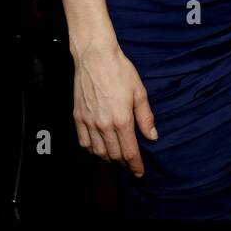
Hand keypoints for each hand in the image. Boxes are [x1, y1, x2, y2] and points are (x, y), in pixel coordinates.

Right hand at [72, 39, 156, 177]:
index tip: (140, 172)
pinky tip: (99, 149)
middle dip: (124, 164)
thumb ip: (145, 117)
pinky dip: (92, 150)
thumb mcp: (140, 92)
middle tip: (130, 166)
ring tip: (117, 159)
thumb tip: (152, 136)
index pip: (129, 152)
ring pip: (98, 152)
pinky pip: (83, 142)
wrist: (95, 58)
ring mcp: (89, 122)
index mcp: (122, 119)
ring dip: (108, 159)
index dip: (135, 165)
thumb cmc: (120, 71)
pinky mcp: (78, 118)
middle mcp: (104, 125)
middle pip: (114, 155)